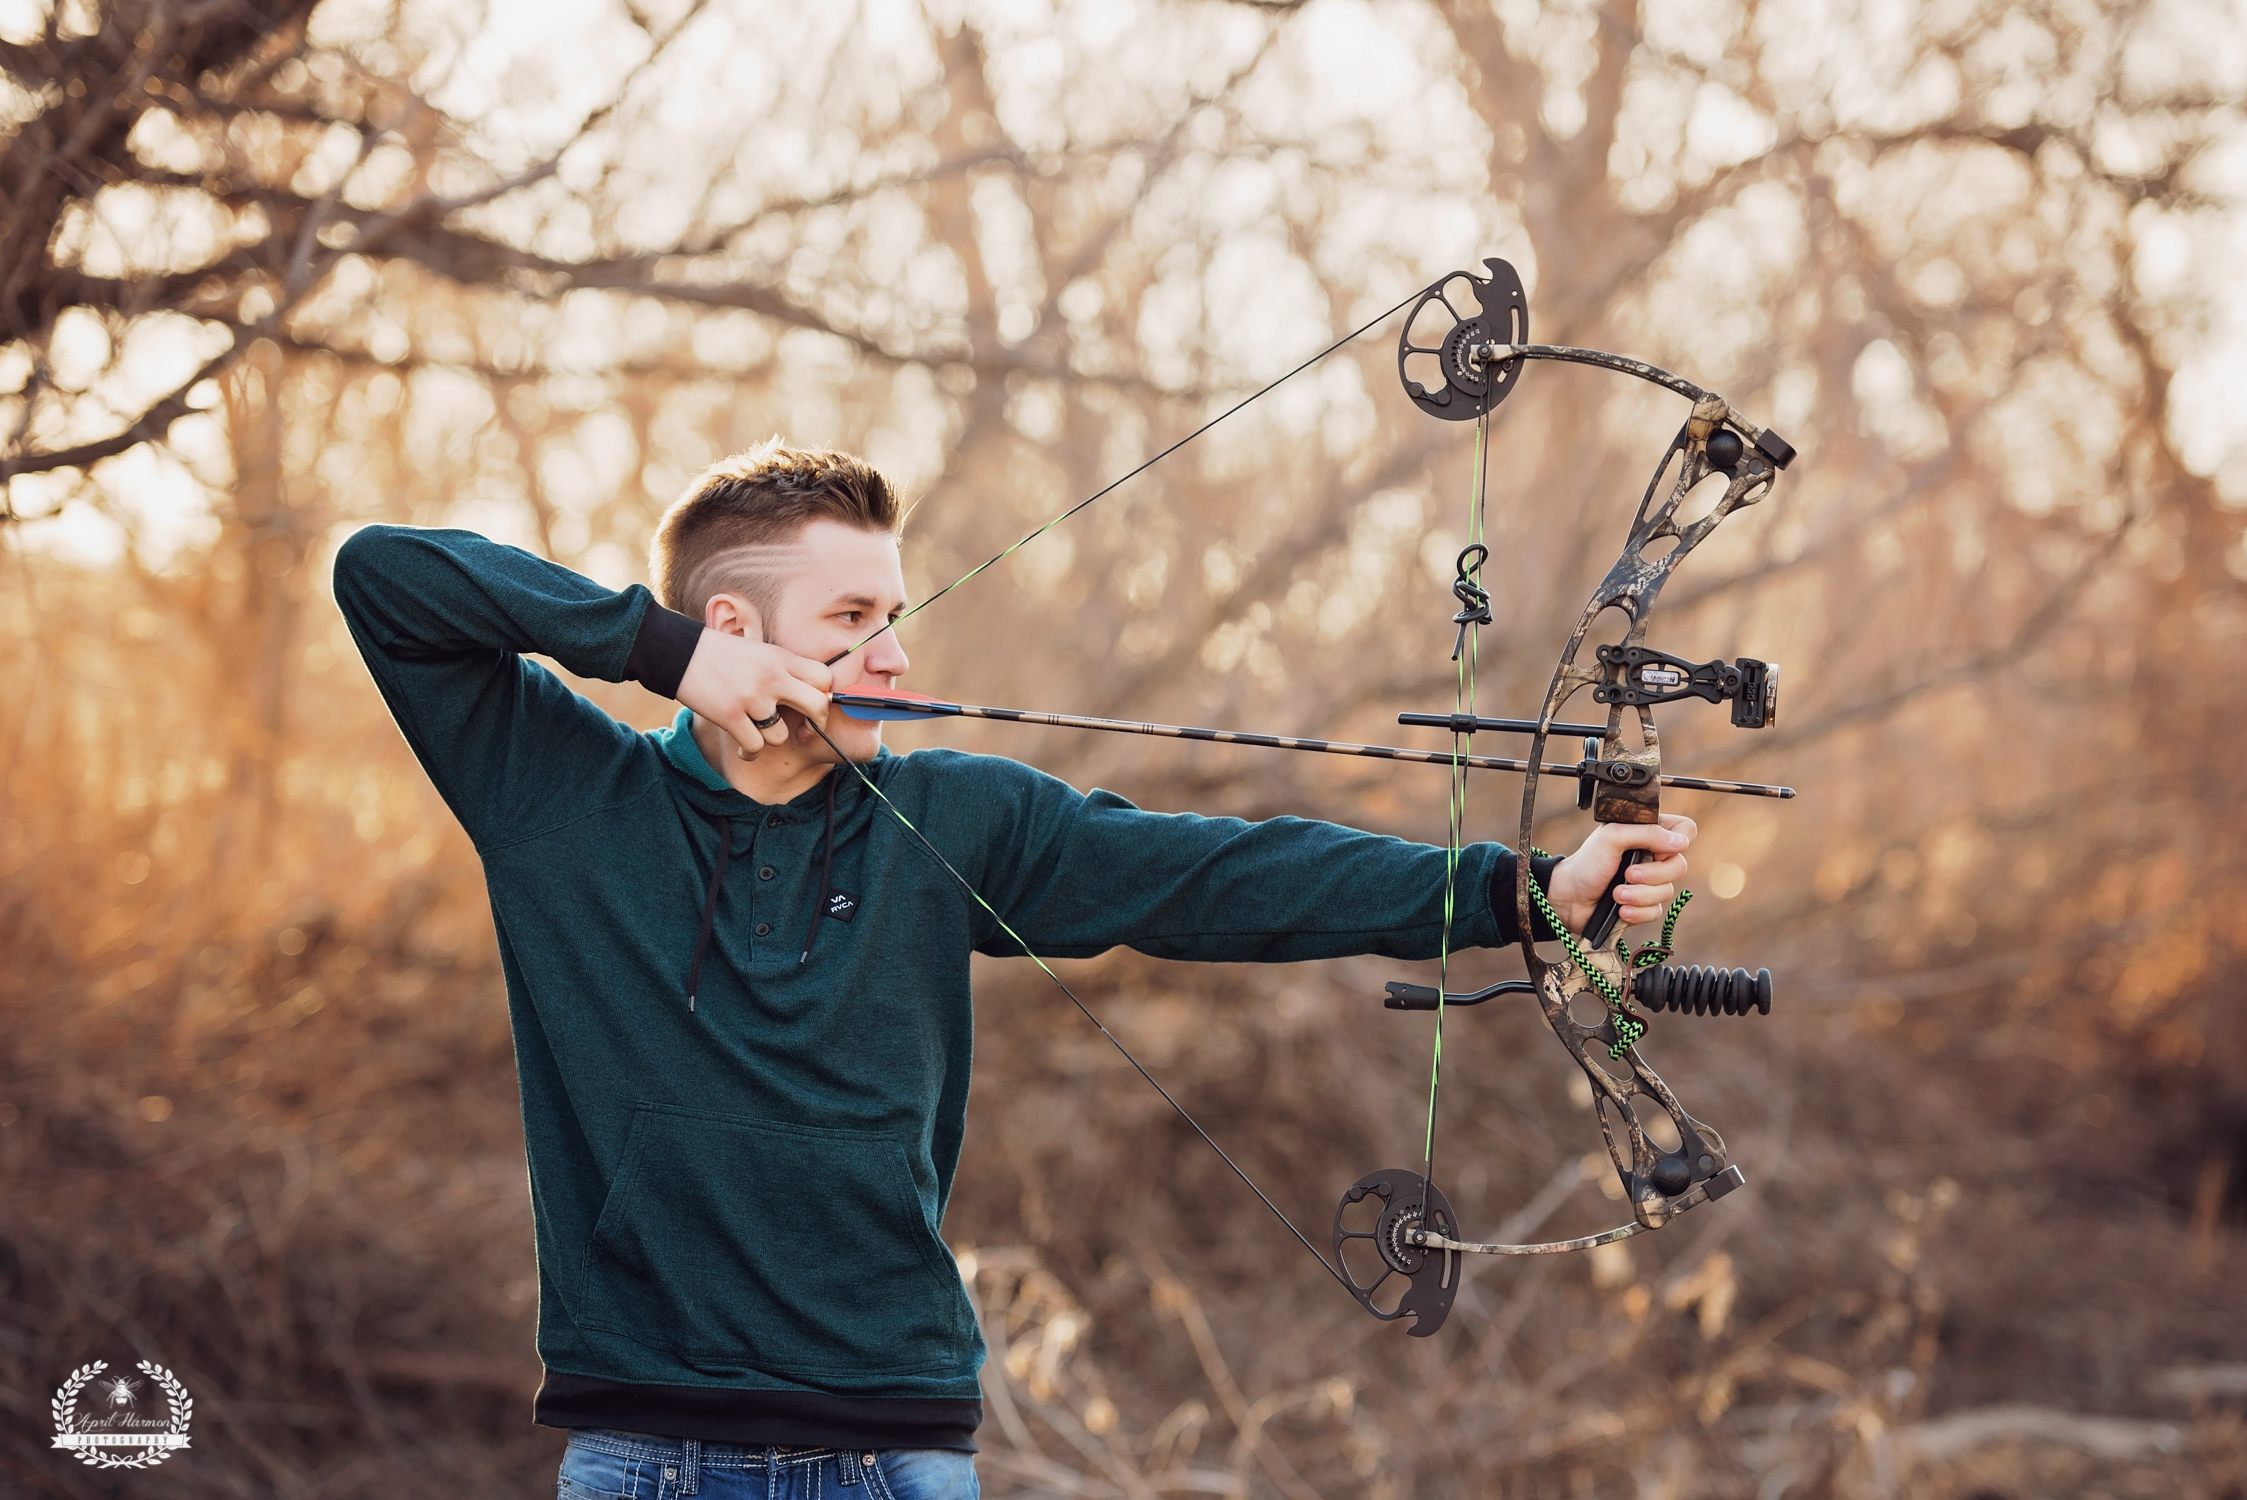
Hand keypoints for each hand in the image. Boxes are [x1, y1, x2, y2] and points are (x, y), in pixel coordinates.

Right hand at [675, 629, 833, 758]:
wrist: (678, 652)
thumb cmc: (719, 653)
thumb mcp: (757, 651)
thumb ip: (782, 669)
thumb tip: (810, 692)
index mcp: (780, 657)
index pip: (824, 676)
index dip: (825, 695)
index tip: (814, 705)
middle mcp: (772, 677)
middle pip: (817, 705)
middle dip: (816, 724)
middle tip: (805, 730)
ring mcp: (752, 698)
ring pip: (782, 736)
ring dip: (771, 739)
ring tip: (757, 732)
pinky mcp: (730, 716)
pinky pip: (755, 747)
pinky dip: (750, 751)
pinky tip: (744, 746)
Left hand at [1545, 814, 1696, 934]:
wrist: (1568, 898)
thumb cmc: (1586, 863)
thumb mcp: (1611, 837)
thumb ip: (1646, 833)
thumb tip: (1681, 842)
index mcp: (1648, 833)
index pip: (1685, 830)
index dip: (1677, 840)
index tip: (1655, 850)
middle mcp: (1653, 856)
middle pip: (1680, 865)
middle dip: (1653, 874)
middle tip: (1627, 874)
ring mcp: (1651, 882)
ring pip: (1668, 891)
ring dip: (1639, 894)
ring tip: (1616, 894)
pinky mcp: (1645, 905)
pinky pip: (1657, 911)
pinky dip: (1638, 911)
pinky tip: (1621, 909)